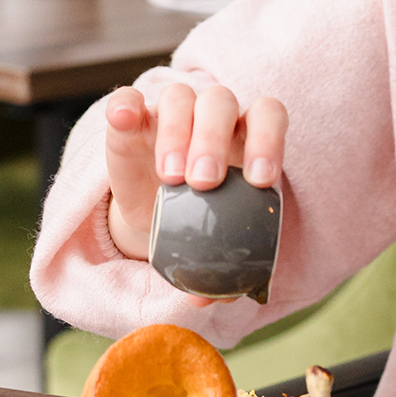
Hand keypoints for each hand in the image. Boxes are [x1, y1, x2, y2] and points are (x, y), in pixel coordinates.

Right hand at [100, 82, 286, 259]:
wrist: (157, 215)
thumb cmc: (203, 221)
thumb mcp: (215, 240)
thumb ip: (220, 266)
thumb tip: (209, 298)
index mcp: (247, 135)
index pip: (268, 117)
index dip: (269, 141)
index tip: (261, 181)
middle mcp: (213, 115)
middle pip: (220, 103)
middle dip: (214, 140)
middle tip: (206, 182)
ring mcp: (171, 112)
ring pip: (180, 98)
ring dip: (177, 133)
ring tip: (171, 178)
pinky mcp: (130, 120)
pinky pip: (127, 101)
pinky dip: (126, 107)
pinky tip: (125, 122)